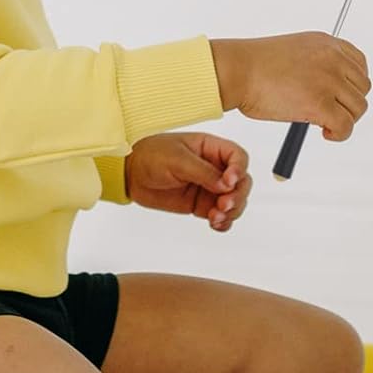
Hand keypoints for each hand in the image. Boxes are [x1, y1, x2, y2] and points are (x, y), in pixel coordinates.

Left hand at [125, 133, 252, 232]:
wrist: (131, 173)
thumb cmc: (151, 155)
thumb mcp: (177, 159)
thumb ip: (203, 172)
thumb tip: (227, 185)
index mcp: (211, 148)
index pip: (238, 157)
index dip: (239, 170)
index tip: (229, 182)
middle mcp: (214, 167)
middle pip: (242, 182)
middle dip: (238, 195)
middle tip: (223, 205)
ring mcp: (209, 187)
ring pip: (235, 201)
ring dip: (232, 212)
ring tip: (215, 218)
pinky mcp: (201, 204)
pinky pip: (221, 215)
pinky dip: (223, 222)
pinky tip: (215, 224)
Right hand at [209, 32, 371, 142]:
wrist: (238, 70)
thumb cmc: (254, 65)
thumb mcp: (295, 51)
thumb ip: (317, 63)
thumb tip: (330, 89)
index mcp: (326, 43)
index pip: (359, 63)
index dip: (353, 84)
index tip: (341, 95)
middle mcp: (332, 58)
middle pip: (362, 88)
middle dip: (349, 104)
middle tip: (330, 113)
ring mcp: (328, 80)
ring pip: (358, 108)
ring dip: (344, 120)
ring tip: (324, 124)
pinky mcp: (321, 104)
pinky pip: (346, 127)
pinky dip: (338, 135)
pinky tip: (324, 133)